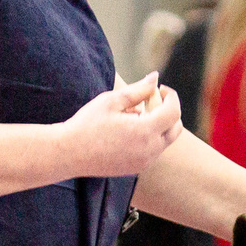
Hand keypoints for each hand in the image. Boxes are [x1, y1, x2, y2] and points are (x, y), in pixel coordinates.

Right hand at [60, 73, 181, 176]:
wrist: (69, 154)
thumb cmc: (87, 124)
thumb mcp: (112, 101)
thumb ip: (138, 90)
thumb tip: (155, 78)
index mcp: (145, 132)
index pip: (173, 112)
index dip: (171, 97)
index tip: (160, 89)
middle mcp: (149, 150)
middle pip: (175, 128)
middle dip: (169, 111)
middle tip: (151, 100)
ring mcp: (144, 162)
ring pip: (165, 140)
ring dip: (159, 124)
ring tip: (135, 114)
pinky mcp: (136, 168)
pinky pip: (153, 151)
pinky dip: (150, 137)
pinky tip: (129, 129)